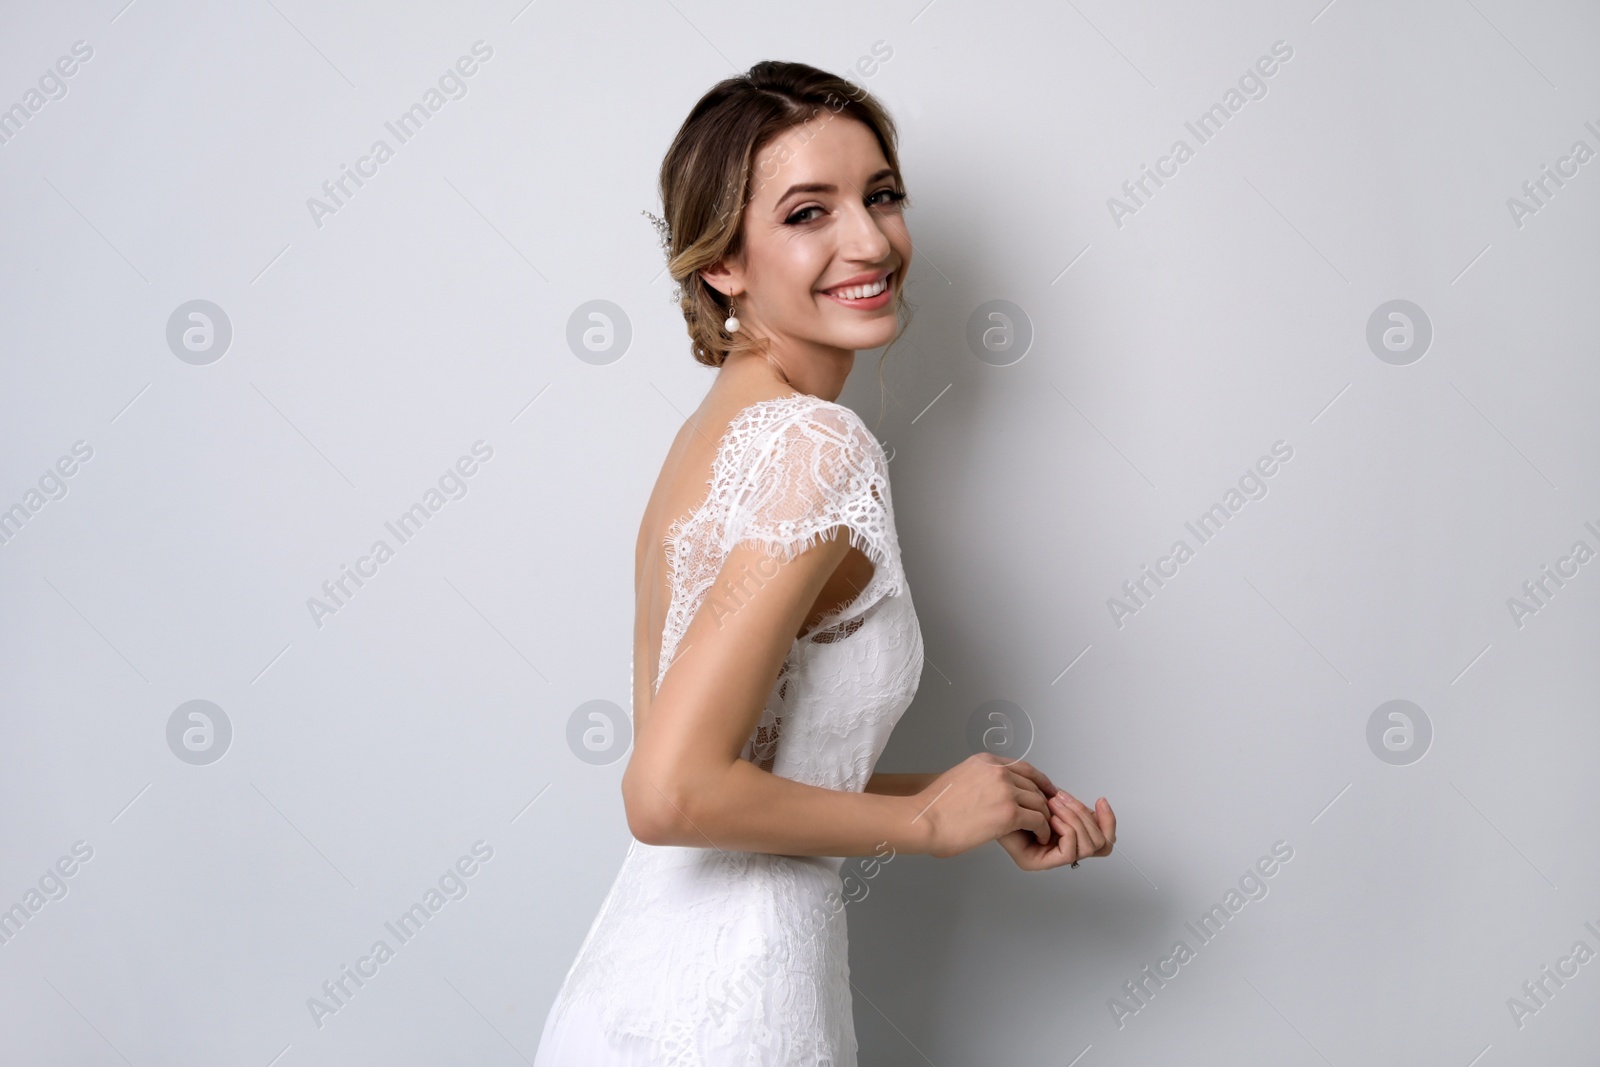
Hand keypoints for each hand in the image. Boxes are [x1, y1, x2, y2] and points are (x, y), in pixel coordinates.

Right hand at [912, 753, 1057, 858]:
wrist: (924, 819)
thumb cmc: (934, 807)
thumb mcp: (959, 779)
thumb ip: (980, 780)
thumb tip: (991, 792)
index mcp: (986, 762)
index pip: (1024, 767)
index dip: (1039, 781)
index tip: (1046, 793)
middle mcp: (998, 771)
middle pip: (1034, 785)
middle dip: (1043, 802)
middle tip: (1046, 816)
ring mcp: (1005, 790)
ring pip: (1039, 803)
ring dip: (1043, 818)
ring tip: (1042, 830)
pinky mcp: (1009, 812)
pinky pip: (1037, 820)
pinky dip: (1041, 830)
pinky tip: (1037, 836)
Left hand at [998, 789, 1115, 871]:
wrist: (980, 804)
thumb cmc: (1008, 799)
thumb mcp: (1050, 797)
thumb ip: (1072, 804)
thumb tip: (1098, 805)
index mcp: (1065, 838)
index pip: (1104, 841)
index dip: (1109, 821)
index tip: (1101, 800)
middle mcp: (1059, 852)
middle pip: (1101, 844)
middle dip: (1086, 816)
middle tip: (1062, 800)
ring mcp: (1049, 860)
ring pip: (1089, 847)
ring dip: (1076, 819)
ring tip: (1055, 805)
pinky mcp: (1037, 863)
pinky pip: (1071, 850)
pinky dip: (1067, 829)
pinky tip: (1051, 817)